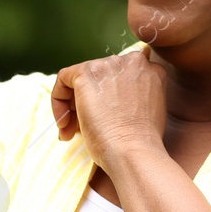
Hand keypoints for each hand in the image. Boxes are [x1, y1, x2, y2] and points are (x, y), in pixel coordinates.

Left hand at [51, 48, 167, 168]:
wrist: (133, 151)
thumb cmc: (141, 142)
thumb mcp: (151, 110)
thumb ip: (138, 96)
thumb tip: (114, 100)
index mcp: (152, 70)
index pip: (123, 76)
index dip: (111, 98)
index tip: (105, 118)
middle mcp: (132, 61)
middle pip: (102, 76)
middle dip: (91, 101)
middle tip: (83, 128)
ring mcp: (110, 65)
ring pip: (82, 78)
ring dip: (74, 106)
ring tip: (72, 131)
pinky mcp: (87, 73)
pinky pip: (64, 78)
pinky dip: (58, 99)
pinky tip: (64, 124)